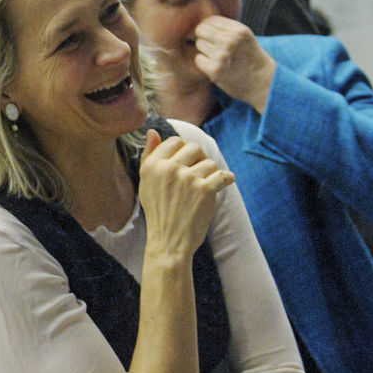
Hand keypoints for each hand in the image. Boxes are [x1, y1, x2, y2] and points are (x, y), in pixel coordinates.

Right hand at [138, 128, 232, 262]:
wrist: (168, 242)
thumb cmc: (158, 212)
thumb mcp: (146, 182)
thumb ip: (149, 156)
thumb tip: (152, 131)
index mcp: (152, 165)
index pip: (174, 141)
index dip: (183, 150)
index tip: (187, 163)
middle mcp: (169, 168)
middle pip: (194, 148)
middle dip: (199, 159)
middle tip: (198, 174)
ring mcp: (187, 178)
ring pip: (210, 163)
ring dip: (211, 174)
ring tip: (205, 186)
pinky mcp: (205, 190)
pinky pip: (223, 175)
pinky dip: (227, 180)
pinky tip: (224, 183)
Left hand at [191, 16, 275, 110]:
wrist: (261, 82)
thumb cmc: (248, 57)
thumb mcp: (243, 36)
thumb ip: (224, 28)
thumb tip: (200, 21)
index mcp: (239, 30)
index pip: (210, 20)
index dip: (209, 29)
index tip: (217, 38)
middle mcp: (231, 40)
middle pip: (201, 30)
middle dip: (205, 38)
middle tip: (217, 49)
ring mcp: (222, 55)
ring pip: (199, 44)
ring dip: (206, 52)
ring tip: (221, 59)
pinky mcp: (215, 70)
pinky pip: (198, 59)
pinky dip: (205, 64)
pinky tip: (217, 67)